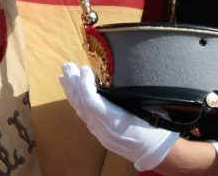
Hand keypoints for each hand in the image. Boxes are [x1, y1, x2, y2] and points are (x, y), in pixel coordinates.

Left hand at [59, 62, 178, 170]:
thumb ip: (131, 94)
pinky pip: (84, 114)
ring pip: (80, 109)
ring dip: (71, 90)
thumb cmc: (153, 127)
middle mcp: (103, 128)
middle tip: (66, 66)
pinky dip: (76, 100)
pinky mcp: (99, 132)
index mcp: (115, 123)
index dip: (85, 85)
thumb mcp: (147, 108)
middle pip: (82, 104)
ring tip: (64, 74)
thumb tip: (122, 73)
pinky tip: (72, 92)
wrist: (153, 151)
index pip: (92, 104)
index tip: (84, 68)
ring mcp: (99, 131)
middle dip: (73, 84)